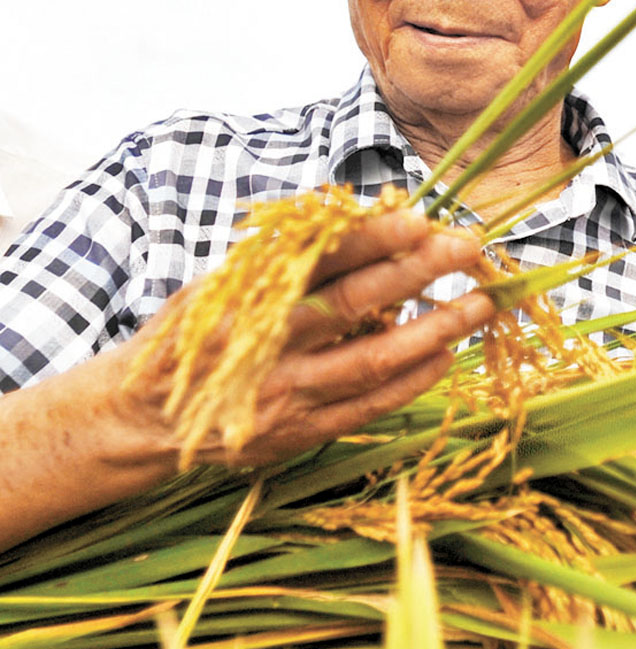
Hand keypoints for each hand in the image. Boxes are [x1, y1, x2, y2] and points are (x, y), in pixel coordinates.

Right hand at [114, 210, 494, 467]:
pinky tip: (446, 356)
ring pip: (373, 361)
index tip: (420, 216)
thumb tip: (352, 222)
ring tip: (478, 304)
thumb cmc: (190, 338)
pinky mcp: (300, 433)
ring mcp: (286, 394)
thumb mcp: (218, 286)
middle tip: (466, 248)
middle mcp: (266, 345)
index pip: (318, 258)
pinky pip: (369, 406)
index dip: (372, 236)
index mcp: (244, 298)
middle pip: (354, 304)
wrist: (144, 420)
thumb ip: (279, 261)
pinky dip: (412, 380)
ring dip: (434, 331)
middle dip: (416, 272)